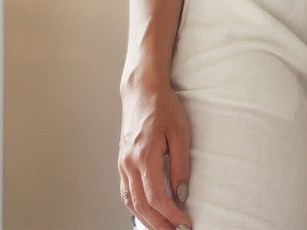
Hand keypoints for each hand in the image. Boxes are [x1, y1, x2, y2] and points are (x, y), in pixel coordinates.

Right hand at [119, 75, 191, 228]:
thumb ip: (180, 163)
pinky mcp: (122, 163)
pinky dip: (135, 208)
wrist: (142, 92)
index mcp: (144, 155)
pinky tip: (146, 213)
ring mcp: (122, 164)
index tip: (184, 222)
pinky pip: (126, 192)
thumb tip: (182, 192)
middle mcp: (129, 163)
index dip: (170, 213)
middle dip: (158, 223)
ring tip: (162, 228)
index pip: (156, 196)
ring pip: (130, 202)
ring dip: (146, 219)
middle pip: (141, 205)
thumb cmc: (163, 107)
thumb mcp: (180, 131)